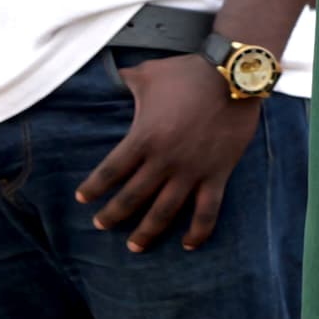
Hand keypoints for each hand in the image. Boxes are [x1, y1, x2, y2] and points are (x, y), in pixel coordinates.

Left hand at [75, 53, 262, 251]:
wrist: (234, 75)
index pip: (109, 172)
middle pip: (131, 198)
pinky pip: (206, 211)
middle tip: (102, 225)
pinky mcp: (217, 174)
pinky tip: (187, 244)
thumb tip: (114, 74)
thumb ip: (128, 80)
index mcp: (144, 138)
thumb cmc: (189, 73)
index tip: (83, 199)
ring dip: (147, 232)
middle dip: (112, 216)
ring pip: (164, 212)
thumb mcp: (150, 73)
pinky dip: (198, 231)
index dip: (93, 188)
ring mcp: (191, 171)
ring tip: (135, 246)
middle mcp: (164, 160)